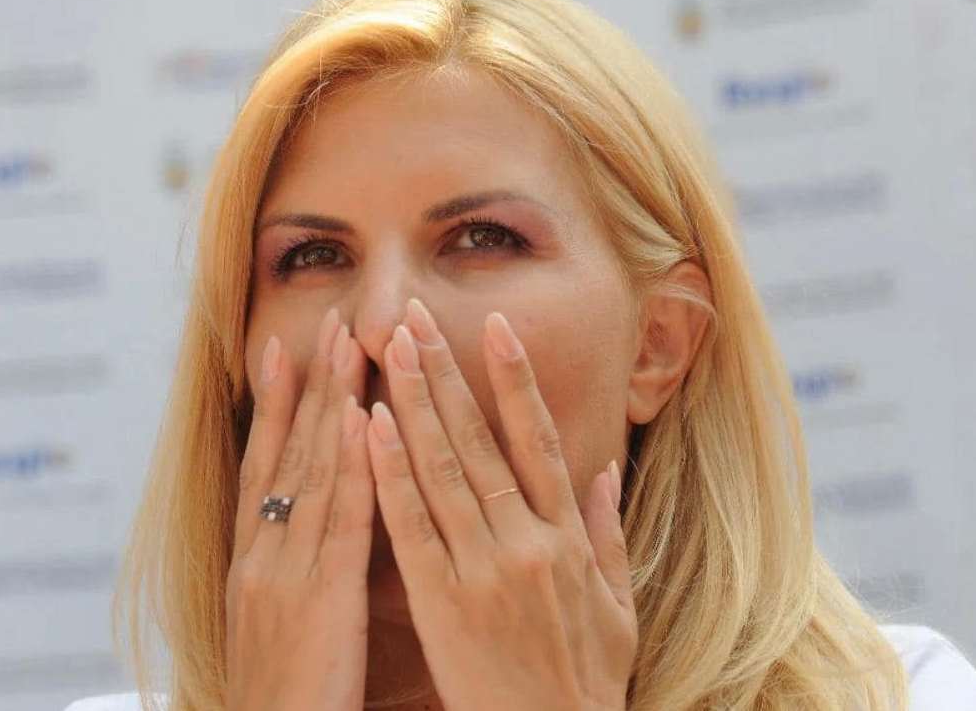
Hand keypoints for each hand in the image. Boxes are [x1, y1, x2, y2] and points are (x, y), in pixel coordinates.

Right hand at [226, 307, 372, 710]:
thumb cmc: (280, 699)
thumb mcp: (269, 623)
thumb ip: (286, 572)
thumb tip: (298, 531)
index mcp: (250, 563)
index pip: (262, 466)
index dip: (276, 406)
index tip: (284, 349)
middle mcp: (261, 556)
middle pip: (286, 453)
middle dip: (309, 384)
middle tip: (327, 320)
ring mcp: (285, 574)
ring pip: (313, 472)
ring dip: (334, 403)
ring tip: (349, 345)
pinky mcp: (320, 600)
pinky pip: (342, 521)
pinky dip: (354, 466)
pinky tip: (369, 422)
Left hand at [364, 298, 636, 710]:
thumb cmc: (584, 682)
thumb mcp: (618, 608)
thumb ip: (608, 534)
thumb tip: (604, 468)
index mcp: (567, 538)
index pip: (538, 440)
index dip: (515, 379)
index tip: (494, 325)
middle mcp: (527, 541)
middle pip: (480, 440)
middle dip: (446, 371)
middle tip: (415, 315)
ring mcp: (483, 568)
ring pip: (442, 469)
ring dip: (414, 401)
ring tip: (391, 348)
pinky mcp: (441, 601)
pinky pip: (411, 525)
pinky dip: (390, 471)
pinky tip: (370, 425)